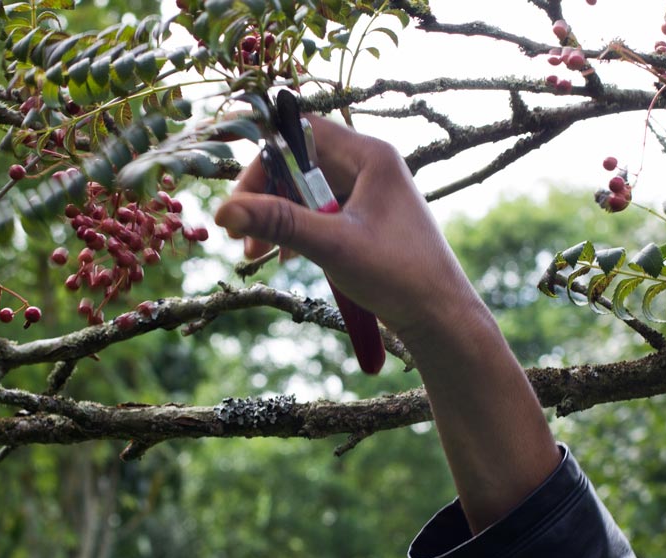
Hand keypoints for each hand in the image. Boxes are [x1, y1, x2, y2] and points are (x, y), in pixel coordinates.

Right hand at [214, 117, 484, 345]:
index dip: (265, 160)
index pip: (301, 132)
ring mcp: (369, 193)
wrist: (441, 317)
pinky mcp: (366, 220)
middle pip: (299, 162)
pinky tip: (284, 258)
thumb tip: (224, 211)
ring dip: (278, 217)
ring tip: (255, 253)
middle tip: (240, 234)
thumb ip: (280, 224)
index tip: (240, 199)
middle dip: (266, 196)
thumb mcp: (333, 247)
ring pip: (306, 190)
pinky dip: (297, 231)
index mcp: (371, 155)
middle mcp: (370, 166)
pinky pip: (320, 213)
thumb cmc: (399, 276)